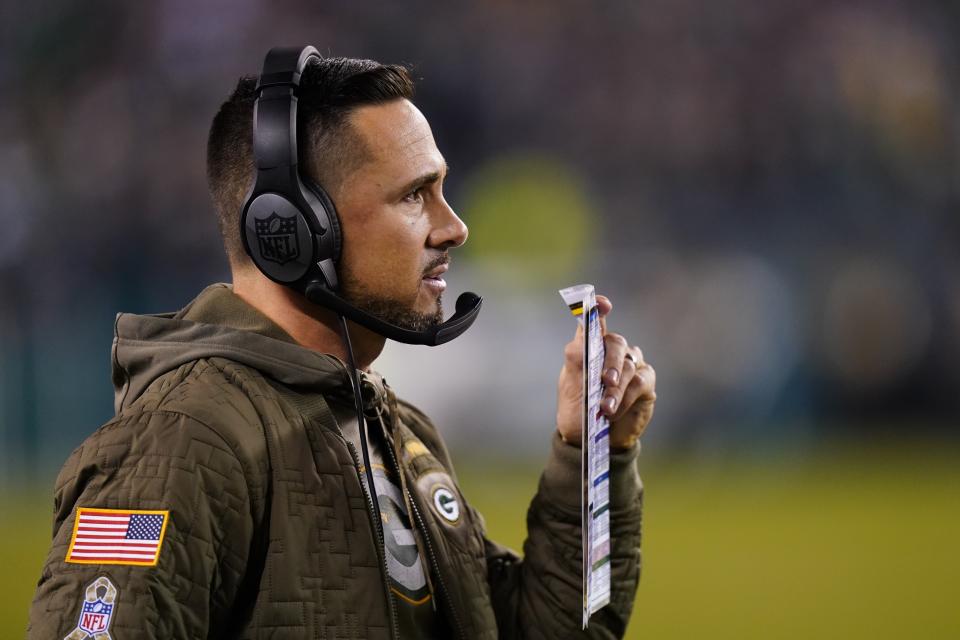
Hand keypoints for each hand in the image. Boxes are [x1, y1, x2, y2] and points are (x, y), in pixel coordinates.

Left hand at [556, 295, 656, 449]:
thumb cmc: (577, 410)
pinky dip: (626, 396)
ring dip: (616, 387)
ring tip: (605, 408)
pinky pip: (639, 381)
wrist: (590, 441)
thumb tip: (580, 342)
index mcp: (589, 348)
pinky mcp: (645, 383)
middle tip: (604, 380)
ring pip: (627, 364)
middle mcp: (612, 352)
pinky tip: (615, 410)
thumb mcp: (570, 386)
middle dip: (609, 360)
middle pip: (615, 342)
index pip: (594, 321)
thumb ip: (576, 360)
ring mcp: (630, 365)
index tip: (602, 304)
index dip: (597, 309)